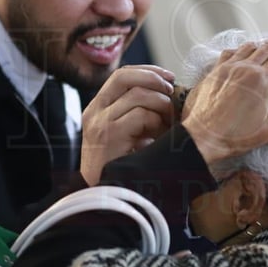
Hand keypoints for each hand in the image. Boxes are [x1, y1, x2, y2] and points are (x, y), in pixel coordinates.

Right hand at [80, 65, 175, 185]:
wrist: (104, 195)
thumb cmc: (122, 165)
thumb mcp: (129, 132)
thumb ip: (140, 112)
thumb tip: (170, 95)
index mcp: (98, 107)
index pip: (122, 75)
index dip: (147, 71)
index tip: (169, 76)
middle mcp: (95, 111)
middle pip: (124, 77)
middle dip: (153, 78)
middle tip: (172, 90)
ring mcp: (100, 122)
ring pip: (138, 95)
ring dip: (160, 105)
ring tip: (168, 121)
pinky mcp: (109, 134)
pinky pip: (140, 115)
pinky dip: (156, 122)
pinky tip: (157, 136)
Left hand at [182, 40, 267, 165]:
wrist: (202, 137)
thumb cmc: (236, 137)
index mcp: (262, 81)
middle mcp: (246, 68)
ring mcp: (229, 67)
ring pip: (251, 46)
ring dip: (265, 44)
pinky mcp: (216, 70)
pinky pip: (232, 51)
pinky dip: (243, 48)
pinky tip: (246, 52)